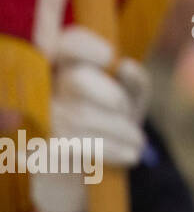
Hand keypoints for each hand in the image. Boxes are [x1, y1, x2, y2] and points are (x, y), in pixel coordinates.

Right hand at [29, 26, 149, 211]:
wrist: (94, 168)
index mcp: (65, 68)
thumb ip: (135, 81)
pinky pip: (79, 146)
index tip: (109, 56)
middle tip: (130, 114)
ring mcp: (38, 119)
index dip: (83, 45)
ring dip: (121, 131)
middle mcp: (44, 89)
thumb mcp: (131, 99)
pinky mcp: (40, 149)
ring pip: (82, 116)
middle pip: (78, 80)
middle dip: (116, 99)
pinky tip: (130, 155)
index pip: (65, 44)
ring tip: (138, 141)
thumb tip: (125, 67)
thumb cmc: (114, 121)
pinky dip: (112, 150)